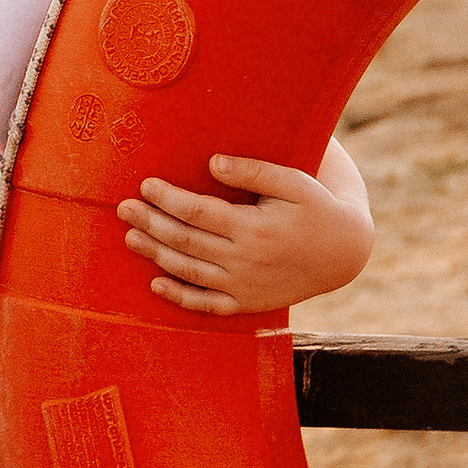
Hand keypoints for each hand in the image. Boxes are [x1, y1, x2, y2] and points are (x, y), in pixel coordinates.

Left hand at [117, 143, 372, 317]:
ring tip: (131, 237)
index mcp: (253, 228)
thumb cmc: (316, 208)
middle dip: (151, 223)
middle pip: (185, 241)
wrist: (343, 254)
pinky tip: (156, 282)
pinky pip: (206, 304)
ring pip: (189, 271)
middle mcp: (244, 260)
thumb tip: (211, 163)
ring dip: (155, 254)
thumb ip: (253, 171)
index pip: (197, 212)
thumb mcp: (293, 182)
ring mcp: (244, 286)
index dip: (167, 198)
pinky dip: (179, 296)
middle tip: (123, 208)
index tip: (145, 184)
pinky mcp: (247, 303)